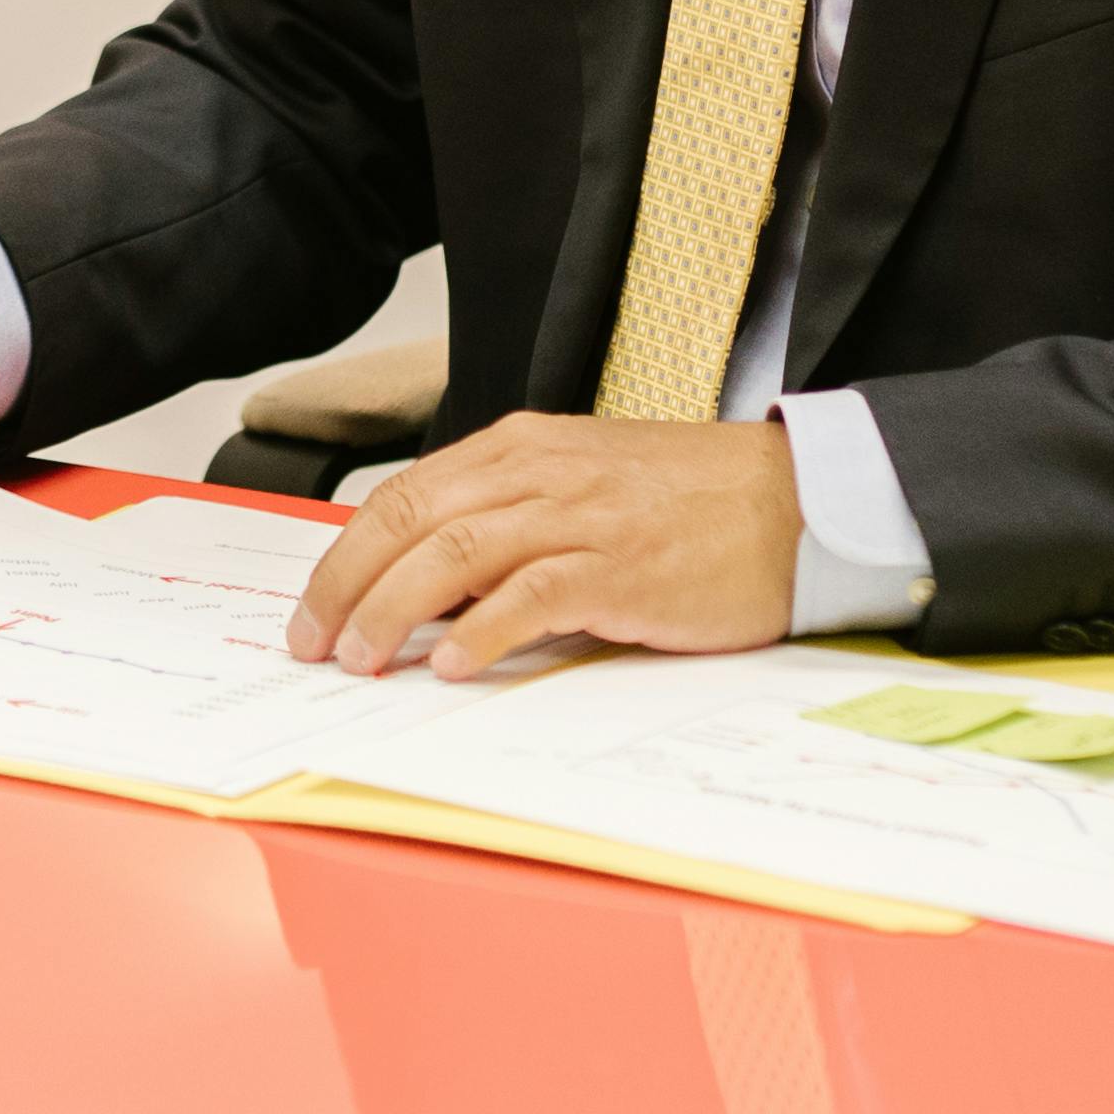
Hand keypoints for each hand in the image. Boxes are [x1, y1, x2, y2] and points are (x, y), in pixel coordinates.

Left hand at [290, 412, 804, 680]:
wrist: (799, 501)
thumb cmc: (692, 504)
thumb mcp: (583, 489)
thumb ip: (508, 525)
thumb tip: (428, 591)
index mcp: (523, 447)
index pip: (405, 496)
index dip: (345, 556)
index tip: (314, 610)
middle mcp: (540, 471)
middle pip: (411, 521)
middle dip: (347, 586)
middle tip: (315, 644)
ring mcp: (581, 517)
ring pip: (455, 554)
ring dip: (396, 612)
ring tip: (365, 661)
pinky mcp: (623, 568)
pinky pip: (533, 595)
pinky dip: (483, 633)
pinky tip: (454, 667)